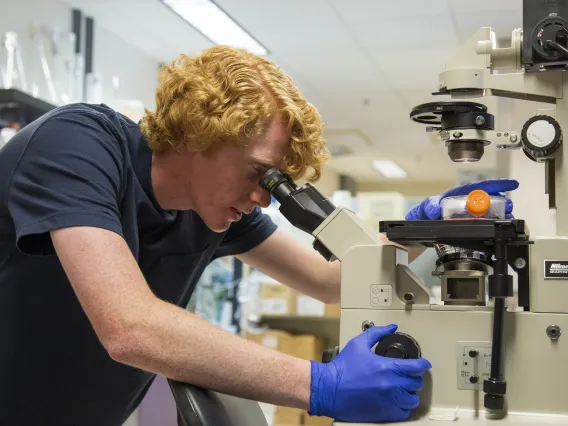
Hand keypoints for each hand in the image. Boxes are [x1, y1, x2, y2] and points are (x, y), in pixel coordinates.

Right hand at [309, 325, 431, 422]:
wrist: (329, 388)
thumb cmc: (342, 368)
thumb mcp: (358, 344)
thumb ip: (377, 333)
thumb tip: (391, 328)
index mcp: (387, 368)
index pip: (417, 367)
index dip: (423, 364)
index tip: (424, 363)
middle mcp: (391, 386)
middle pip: (416, 383)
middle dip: (414, 378)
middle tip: (408, 375)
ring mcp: (388, 401)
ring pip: (412, 400)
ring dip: (409, 393)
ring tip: (403, 389)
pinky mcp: (384, 414)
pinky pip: (403, 413)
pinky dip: (402, 407)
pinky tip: (396, 401)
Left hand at [405, 179, 518, 220]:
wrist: (426, 224)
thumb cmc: (428, 210)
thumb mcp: (427, 206)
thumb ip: (429, 206)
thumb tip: (433, 210)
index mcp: (462, 194)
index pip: (481, 186)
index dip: (497, 184)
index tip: (511, 184)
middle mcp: (470, 202)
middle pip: (491, 199)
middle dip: (503, 201)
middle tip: (509, 206)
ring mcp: (472, 214)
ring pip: (492, 212)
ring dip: (502, 214)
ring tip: (508, 219)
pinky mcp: (473, 224)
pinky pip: (487, 223)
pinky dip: (496, 225)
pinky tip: (501, 229)